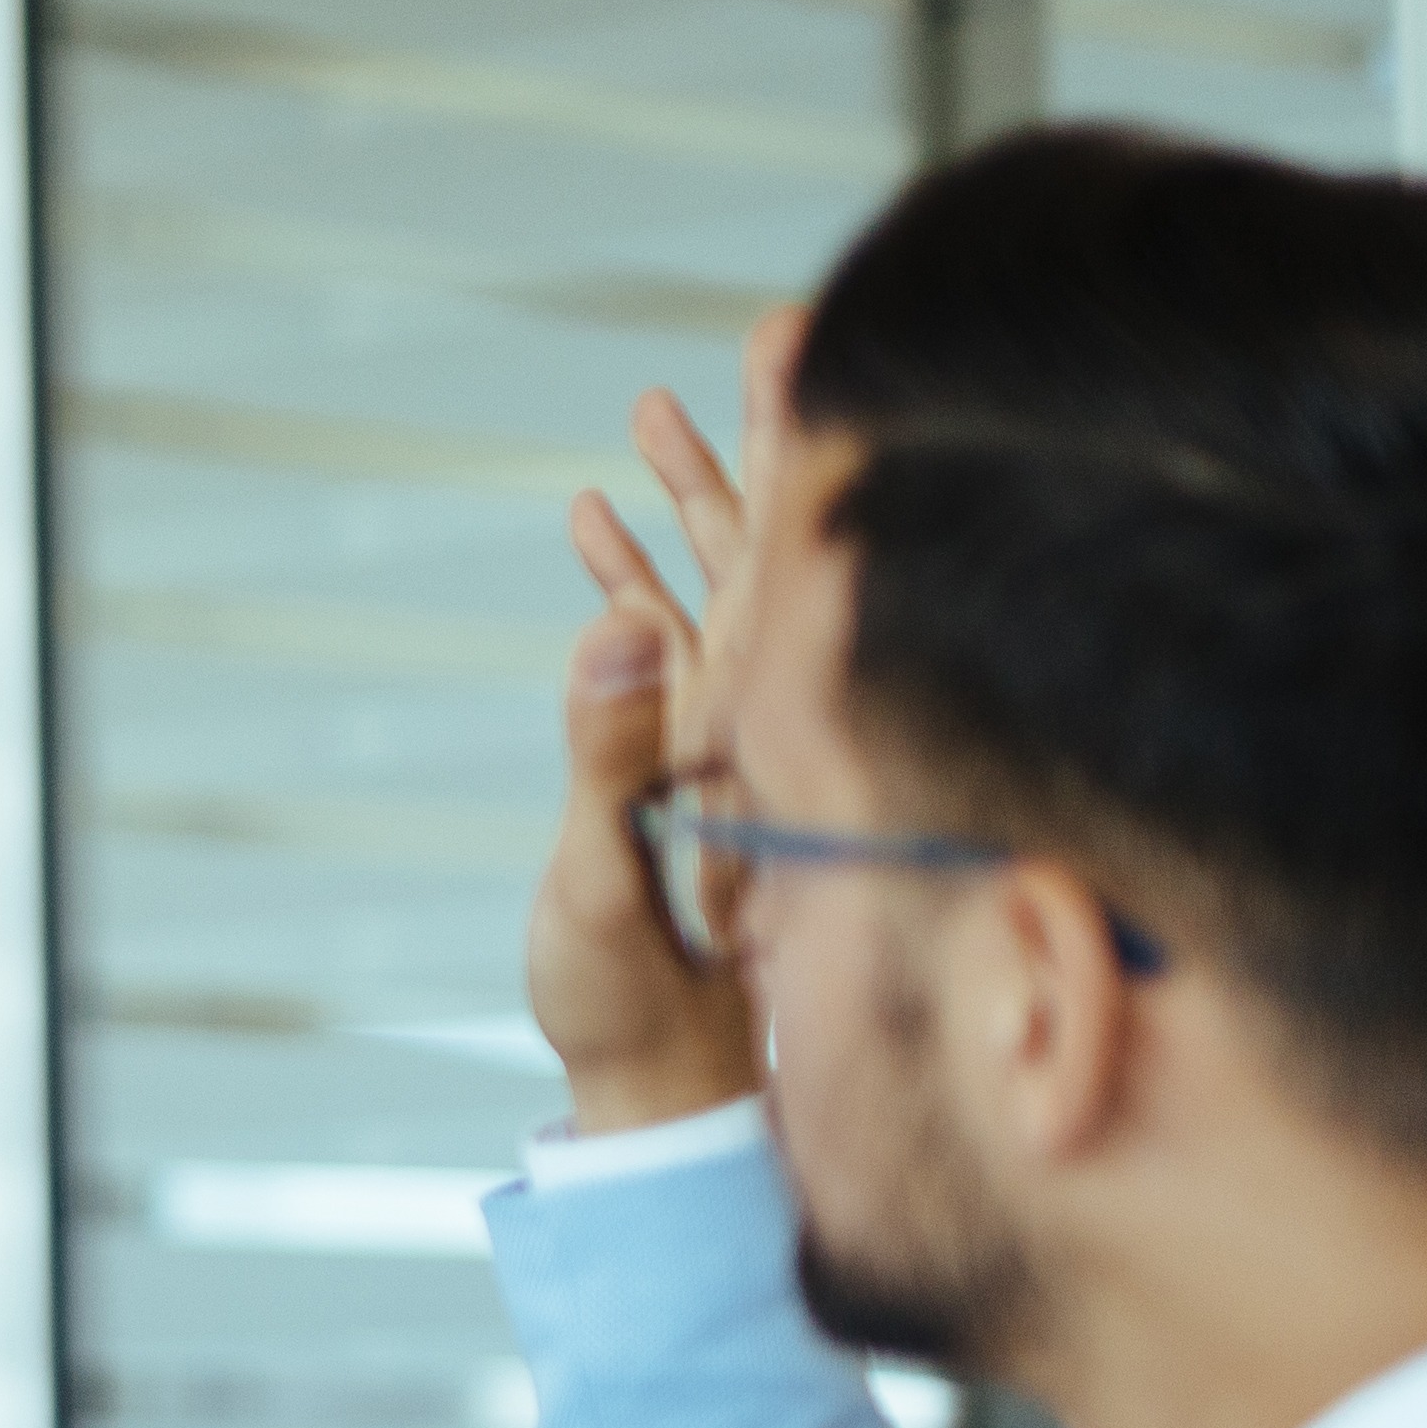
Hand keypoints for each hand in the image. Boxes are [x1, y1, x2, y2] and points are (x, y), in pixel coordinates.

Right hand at [528, 336, 782, 1132]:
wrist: (657, 1099)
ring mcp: (728, 751)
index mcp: (762, 737)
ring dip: (689, 506)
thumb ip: (613, 765)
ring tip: (654, 408)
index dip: (805, 452)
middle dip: (769, 443)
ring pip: (722, 598)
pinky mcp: (685, 779)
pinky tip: (604, 536)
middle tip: (776, 328)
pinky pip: (662, 660)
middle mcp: (762, 732)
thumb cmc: (634, 1016)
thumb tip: (620, 631)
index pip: (794, 563)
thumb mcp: (608, 889)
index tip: (822, 348)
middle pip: (777, 556)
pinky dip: (632, 587)